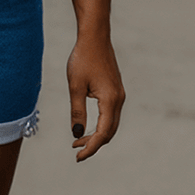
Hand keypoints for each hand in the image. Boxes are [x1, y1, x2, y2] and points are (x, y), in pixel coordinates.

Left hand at [67, 35, 124, 161]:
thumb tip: (77, 134)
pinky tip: (88, 124)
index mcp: (110, 101)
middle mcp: (119, 100)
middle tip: (76, 150)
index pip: (103, 133)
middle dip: (94, 144)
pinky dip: (100, 124)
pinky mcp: (115, 90)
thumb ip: (77, 111)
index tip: (77, 157)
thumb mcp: (75, 86)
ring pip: (111, 124)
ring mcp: (119, 95)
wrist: (95, 37)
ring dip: (97, 134)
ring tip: (78, 140)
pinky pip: (110, 114)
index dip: (91, 147)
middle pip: (109, 132)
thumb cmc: (83, 59)